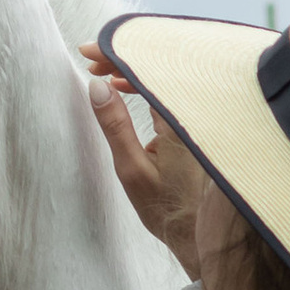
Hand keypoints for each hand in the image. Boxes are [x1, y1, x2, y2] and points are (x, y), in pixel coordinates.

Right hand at [80, 45, 203, 279]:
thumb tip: (98, 86)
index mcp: (180, 122)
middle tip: (92, 62)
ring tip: (104, 77)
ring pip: (163, 80)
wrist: (199, 237)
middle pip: (157, 70)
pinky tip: (125, 90)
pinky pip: (168, 94)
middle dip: (122, 59)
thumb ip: (115, 125)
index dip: (117, 54)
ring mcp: (193, 122)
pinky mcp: (190, 129)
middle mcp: (192, 117)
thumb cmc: (167, 210)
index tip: (90, 52)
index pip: (148, 71)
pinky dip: (145, 86)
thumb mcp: (132, 169)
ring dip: (132, 73)